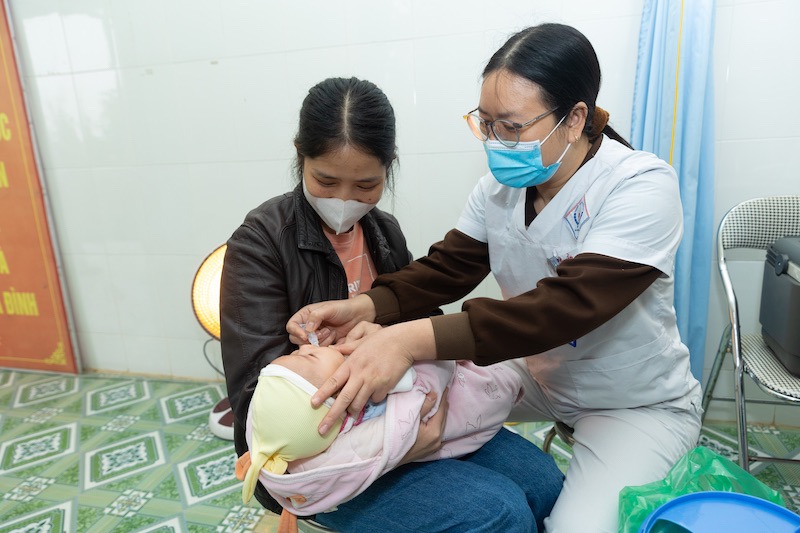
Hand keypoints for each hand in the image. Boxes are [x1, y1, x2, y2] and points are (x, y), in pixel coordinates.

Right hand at [286, 294, 375, 345]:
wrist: (358, 316)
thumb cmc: (343, 308)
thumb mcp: (328, 309)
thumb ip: (316, 316)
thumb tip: (307, 329)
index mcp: (306, 316)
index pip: (291, 326)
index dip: (296, 332)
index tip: (306, 336)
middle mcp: (308, 326)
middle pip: (296, 339)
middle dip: (309, 339)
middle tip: (322, 333)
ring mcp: (315, 336)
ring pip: (309, 346)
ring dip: (320, 341)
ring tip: (331, 332)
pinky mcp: (324, 344)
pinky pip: (319, 350)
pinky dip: (326, 345)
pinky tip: (334, 337)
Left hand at [311, 318, 435, 434]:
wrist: (403, 342)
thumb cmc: (380, 340)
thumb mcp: (360, 342)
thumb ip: (345, 348)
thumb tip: (332, 349)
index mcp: (351, 364)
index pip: (333, 381)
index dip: (322, 393)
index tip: (312, 404)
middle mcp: (360, 374)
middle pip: (343, 399)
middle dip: (331, 416)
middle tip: (321, 429)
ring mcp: (373, 382)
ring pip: (359, 403)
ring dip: (353, 410)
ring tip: (351, 412)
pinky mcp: (385, 387)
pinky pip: (376, 399)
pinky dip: (374, 399)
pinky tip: (376, 391)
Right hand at [399, 388, 448, 464]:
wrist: (385, 455)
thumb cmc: (395, 435)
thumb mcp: (408, 418)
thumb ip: (424, 406)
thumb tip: (435, 394)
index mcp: (434, 432)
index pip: (442, 410)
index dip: (443, 397)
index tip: (445, 386)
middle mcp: (437, 441)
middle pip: (443, 418)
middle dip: (442, 404)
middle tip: (442, 391)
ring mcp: (433, 447)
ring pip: (440, 425)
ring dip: (439, 413)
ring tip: (438, 401)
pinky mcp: (429, 450)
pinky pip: (437, 432)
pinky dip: (436, 422)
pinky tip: (432, 416)